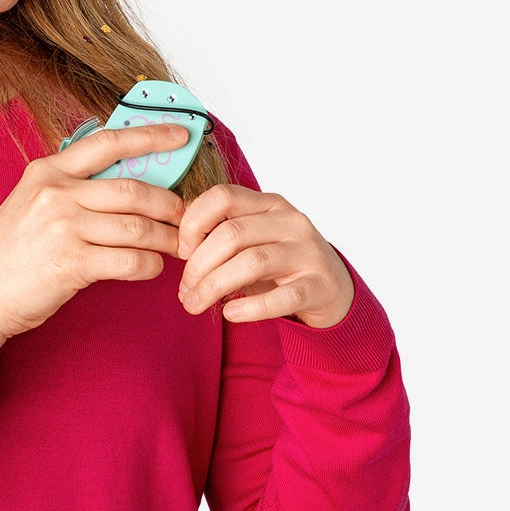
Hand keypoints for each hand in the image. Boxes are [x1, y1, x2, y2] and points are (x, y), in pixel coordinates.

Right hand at [0, 123, 188, 394]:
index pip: (108, 142)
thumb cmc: (8, 253)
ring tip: (178, 246)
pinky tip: (151, 268)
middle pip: (134, 189)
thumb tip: (127, 185)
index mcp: (47, 171)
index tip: (181, 135)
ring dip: (166, 239)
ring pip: (138, 226)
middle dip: (170, 203)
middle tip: (187, 215)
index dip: (151, 135)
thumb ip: (72, 189)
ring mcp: (63, 228)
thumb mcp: (31, 204)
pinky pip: (130, 261)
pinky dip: (150, 266)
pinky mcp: (72, 264)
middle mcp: (55, 193)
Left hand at [176, 184, 353, 327]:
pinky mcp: (321, 285)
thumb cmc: (280, 263)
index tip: (181, 252)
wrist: (333, 289)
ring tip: (194, 305)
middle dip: (198, 266)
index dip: (193, 222)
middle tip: (184, 291)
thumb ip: (220, 236)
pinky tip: (230, 314)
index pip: (222, 196)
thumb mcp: (252, 240)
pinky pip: (282, 296)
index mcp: (269, 203)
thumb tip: (176, 250)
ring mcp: (309, 252)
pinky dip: (250, 308)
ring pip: (252, 262)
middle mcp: (291, 221)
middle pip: (232, 234)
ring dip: (214, 287)